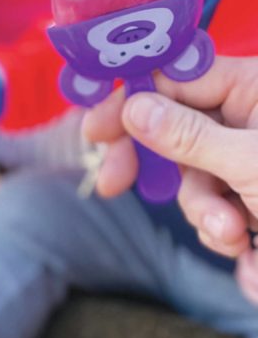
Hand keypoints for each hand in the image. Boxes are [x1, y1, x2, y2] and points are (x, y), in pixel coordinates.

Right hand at [83, 57, 257, 297]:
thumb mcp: (252, 164)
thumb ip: (188, 136)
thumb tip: (135, 107)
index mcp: (255, 90)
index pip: (177, 80)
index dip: (132, 101)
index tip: (95, 128)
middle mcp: (250, 120)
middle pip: (174, 132)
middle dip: (159, 168)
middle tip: (112, 185)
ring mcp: (251, 164)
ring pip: (194, 182)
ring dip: (206, 215)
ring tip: (237, 236)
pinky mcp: (253, 203)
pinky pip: (216, 212)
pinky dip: (228, 237)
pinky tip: (254, 257)